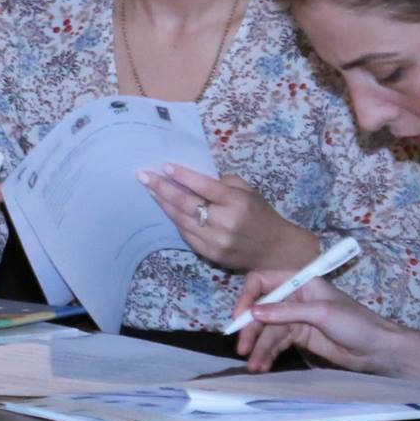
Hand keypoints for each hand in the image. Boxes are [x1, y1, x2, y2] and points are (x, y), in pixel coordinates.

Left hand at [144, 165, 318, 272]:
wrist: (275, 250)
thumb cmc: (260, 214)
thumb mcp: (249, 192)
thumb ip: (223, 183)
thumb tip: (192, 177)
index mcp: (237, 203)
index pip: (205, 186)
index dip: (183, 176)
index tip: (164, 166)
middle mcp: (226, 222)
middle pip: (187, 204)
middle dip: (162, 188)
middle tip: (144, 176)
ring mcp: (217, 241)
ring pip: (182, 220)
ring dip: (163, 204)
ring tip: (150, 190)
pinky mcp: (210, 254)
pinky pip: (186, 234)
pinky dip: (175, 220)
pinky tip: (165, 208)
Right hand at [233, 272, 399, 372]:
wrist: (380, 351)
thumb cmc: (356, 324)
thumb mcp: (322, 313)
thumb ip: (287, 312)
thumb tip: (254, 313)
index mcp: (300, 282)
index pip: (263, 282)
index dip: (248, 297)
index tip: (241, 317)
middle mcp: (294, 298)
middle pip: (261, 311)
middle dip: (251, 330)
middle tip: (243, 349)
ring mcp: (295, 319)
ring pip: (267, 331)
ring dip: (259, 348)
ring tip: (254, 367)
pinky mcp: (299, 338)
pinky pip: (276, 344)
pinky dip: (268, 354)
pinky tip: (262, 366)